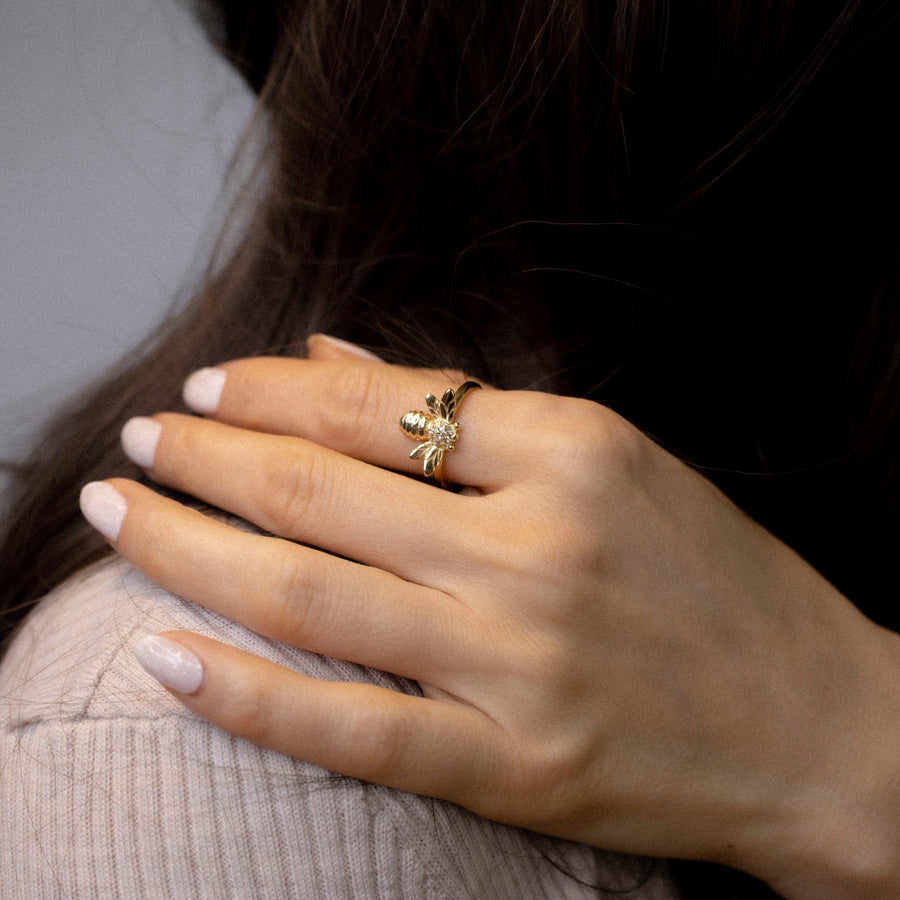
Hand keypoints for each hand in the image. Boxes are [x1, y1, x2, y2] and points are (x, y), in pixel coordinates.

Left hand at [80, 338, 899, 896]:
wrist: (825, 726)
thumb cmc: (722, 582)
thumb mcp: (617, 463)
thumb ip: (476, 412)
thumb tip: (338, 361)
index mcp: (578, 453)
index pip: (384, 402)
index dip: (274, 388)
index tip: (208, 384)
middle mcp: (540, 549)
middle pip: (324, 489)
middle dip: (207, 454)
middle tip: (140, 438)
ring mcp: (522, 664)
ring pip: (310, 597)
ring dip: (191, 547)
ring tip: (120, 515)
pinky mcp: (516, 768)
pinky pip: (350, 730)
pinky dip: (246, 697)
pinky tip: (163, 656)